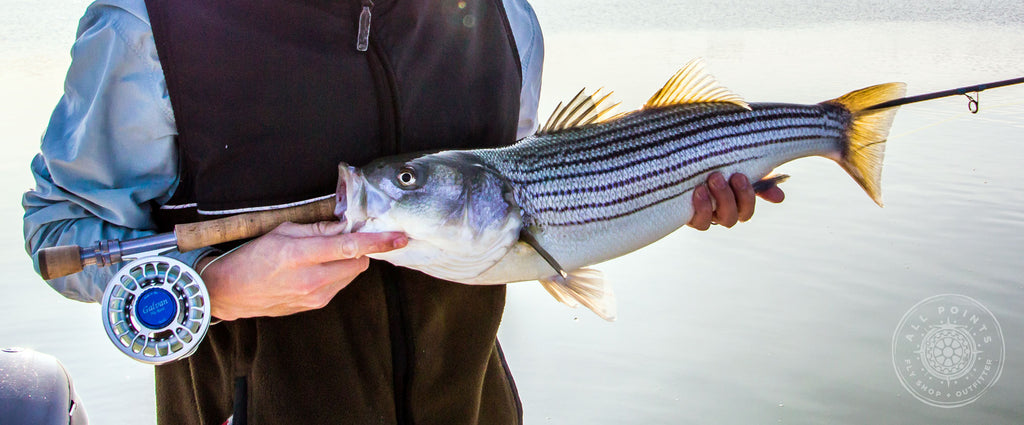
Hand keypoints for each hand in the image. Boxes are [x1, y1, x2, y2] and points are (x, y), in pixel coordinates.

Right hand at [198, 221, 406, 320]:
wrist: (230, 292)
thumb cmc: (252, 257)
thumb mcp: (281, 232)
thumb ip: (318, 229)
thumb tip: (346, 224)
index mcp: (299, 255)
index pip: (348, 247)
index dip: (377, 241)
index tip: (399, 237)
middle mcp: (310, 280)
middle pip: (358, 263)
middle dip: (361, 248)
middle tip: (347, 237)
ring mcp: (314, 296)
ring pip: (351, 274)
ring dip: (349, 261)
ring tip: (325, 253)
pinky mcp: (314, 305)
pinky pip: (339, 285)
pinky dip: (337, 272)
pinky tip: (318, 267)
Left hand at [688, 172, 784, 230]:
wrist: (683, 162)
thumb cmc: (716, 164)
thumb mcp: (738, 168)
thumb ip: (760, 180)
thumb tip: (779, 197)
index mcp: (733, 204)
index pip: (745, 211)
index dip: (747, 198)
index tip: (741, 176)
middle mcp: (717, 214)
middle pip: (731, 218)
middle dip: (731, 197)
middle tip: (728, 175)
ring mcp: (701, 216)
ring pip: (715, 220)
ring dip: (718, 200)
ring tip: (714, 178)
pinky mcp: (685, 214)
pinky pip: (696, 221)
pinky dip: (700, 207)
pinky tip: (698, 190)